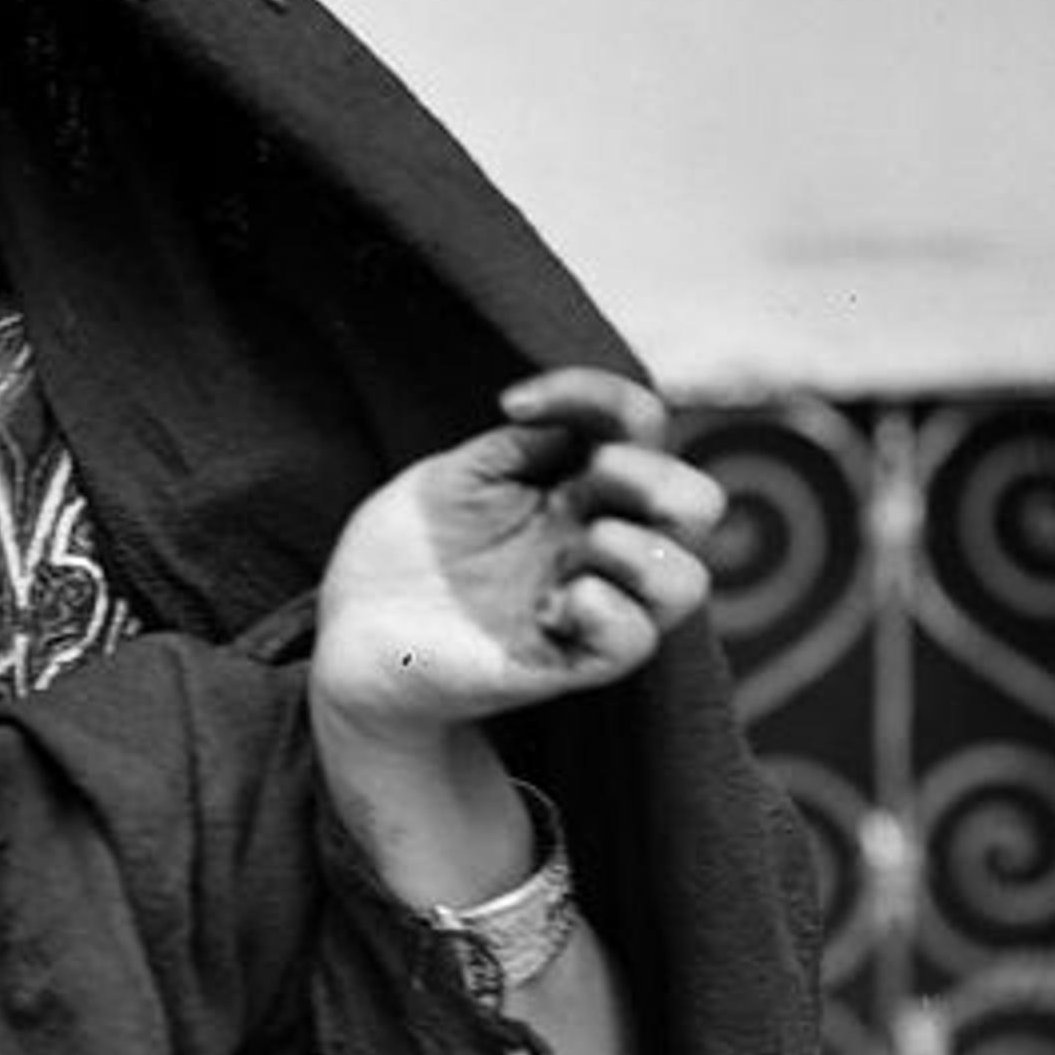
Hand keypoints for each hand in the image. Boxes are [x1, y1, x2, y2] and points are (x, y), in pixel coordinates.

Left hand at [309, 365, 726, 742]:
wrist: (355, 633)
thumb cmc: (403, 551)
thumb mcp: (452, 478)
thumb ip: (515, 448)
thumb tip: (571, 427)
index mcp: (576, 487)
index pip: (636, 424)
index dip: (594, 393)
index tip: (509, 402)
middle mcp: (595, 542)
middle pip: (699, 503)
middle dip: (657, 477)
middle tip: (591, 479)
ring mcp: (590, 602)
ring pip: (687, 581)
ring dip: (644, 550)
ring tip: (586, 546)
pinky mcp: (568, 661)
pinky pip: (635, 642)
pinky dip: (610, 612)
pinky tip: (555, 604)